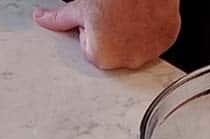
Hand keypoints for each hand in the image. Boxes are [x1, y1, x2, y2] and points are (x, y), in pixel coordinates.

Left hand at [33, 0, 180, 69]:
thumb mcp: (80, 7)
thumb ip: (59, 19)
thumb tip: (43, 19)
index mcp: (102, 57)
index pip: (91, 48)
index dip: (92, 31)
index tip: (99, 19)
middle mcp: (127, 61)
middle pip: (114, 52)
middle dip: (112, 37)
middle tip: (114, 17)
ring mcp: (150, 53)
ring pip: (136, 47)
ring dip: (132, 36)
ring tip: (130, 16)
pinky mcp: (166, 43)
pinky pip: (155, 41)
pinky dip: (151, 31)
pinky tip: (145, 17)